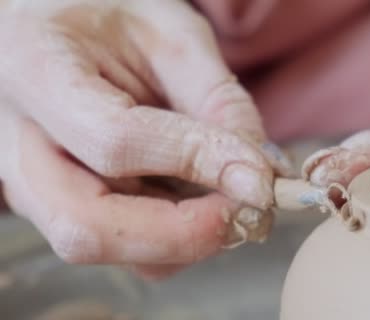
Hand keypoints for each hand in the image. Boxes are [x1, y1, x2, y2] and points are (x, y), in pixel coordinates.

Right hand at [0, 0, 290, 278]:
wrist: (60, 25)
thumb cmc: (110, 18)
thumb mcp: (172, 33)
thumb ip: (217, 98)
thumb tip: (257, 171)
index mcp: (34, 69)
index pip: (115, 140)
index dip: (196, 163)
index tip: (260, 177)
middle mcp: (17, 142)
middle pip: (87, 227)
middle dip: (183, 234)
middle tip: (250, 213)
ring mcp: (27, 182)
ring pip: (102, 246)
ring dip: (181, 240)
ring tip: (230, 200)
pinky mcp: (54, 203)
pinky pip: (114, 243)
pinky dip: (169, 238)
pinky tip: (198, 200)